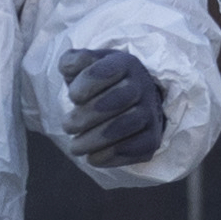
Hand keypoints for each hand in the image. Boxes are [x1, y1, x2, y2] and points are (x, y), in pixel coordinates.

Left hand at [59, 45, 164, 168]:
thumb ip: (73, 62)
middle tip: (67, 126)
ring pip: (125, 126)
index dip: (85, 85)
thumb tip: (68, 70)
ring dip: (94, 140)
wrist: (131, 102)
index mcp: (125, 63)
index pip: (105, 72)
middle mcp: (143, 86)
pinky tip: (93, 157)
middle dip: (86, 117)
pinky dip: (111, 156)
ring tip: (75, 147)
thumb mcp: (85, 66)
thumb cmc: (101, 84)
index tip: (73, 97)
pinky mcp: (153, 137)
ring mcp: (151, 112)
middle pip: (117, 100)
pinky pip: (136, 149)